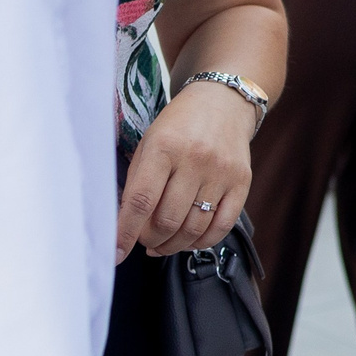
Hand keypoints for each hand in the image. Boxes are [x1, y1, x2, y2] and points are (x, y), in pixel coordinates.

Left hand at [119, 79, 256, 258]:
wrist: (222, 101)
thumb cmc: (177, 126)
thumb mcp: (149, 144)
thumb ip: (137, 182)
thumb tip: (126, 227)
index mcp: (163, 148)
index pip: (141, 201)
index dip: (125, 233)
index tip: (114, 254)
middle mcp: (195, 160)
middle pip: (168, 220)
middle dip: (150, 240)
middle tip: (144, 240)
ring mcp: (221, 172)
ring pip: (194, 228)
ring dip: (173, 245)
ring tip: (162, 244)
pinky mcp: (242, 182)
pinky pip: (222, 226)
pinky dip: (202, 241)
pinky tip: (189, 240)